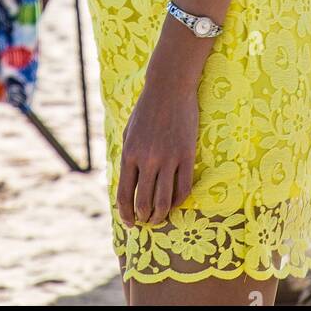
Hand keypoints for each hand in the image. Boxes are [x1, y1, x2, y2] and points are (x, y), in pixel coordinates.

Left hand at [116, 78, 198, 226]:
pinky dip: (178, 202)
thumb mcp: (129, 132)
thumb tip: (127, 184)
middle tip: (146, 223)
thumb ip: (128, 158)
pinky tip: (175, 203)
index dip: (126, 214)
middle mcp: (147, 159)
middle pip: (144, 203)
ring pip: (164, 201)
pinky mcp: (186, 155)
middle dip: (144, 219)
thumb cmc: (146, 109)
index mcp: (129, 154)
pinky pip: (183, 188)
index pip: (124, 195)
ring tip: (160, 219)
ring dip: (160, 216)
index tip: (129, 224)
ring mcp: (168, 158)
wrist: (169, 87)